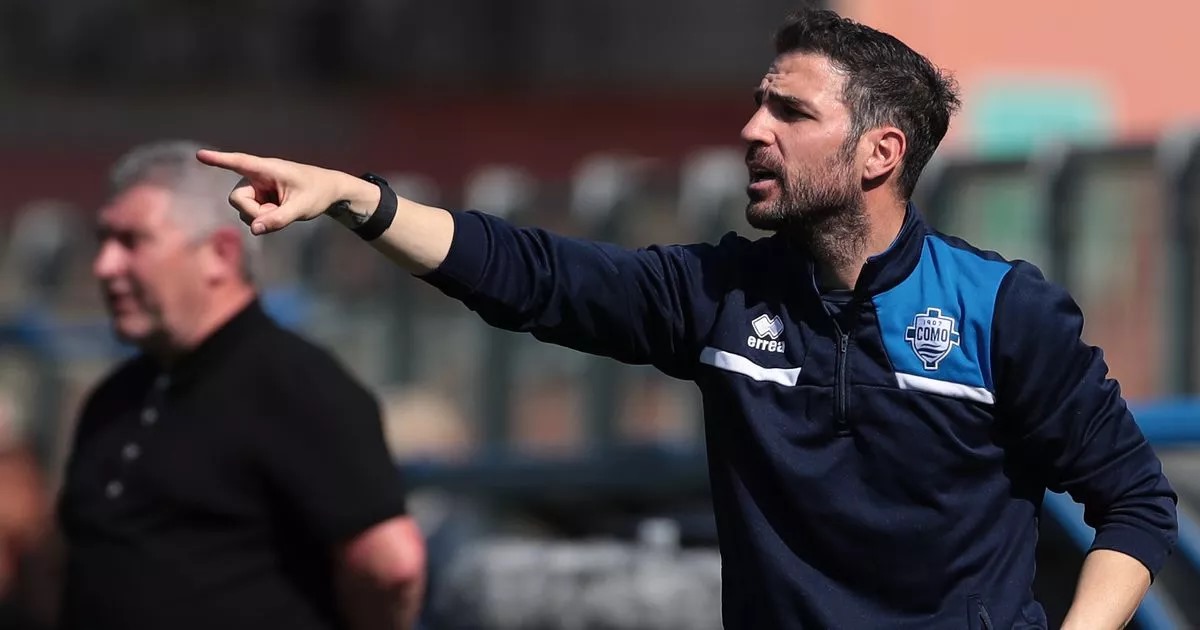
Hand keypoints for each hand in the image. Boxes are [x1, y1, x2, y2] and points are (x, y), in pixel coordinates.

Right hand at [196, 150, 380, 234]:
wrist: (329, 191)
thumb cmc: (317, 193)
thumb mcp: (301, 208)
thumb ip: (278, 219)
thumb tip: (255, 230)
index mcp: (268, 169)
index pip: (239, 162)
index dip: (219, 160)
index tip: (200, 155)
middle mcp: (257, 176)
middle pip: (238, 199)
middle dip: (253, 213)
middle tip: (277, 215)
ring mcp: (257, 188)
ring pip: (244, 209)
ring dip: (261, 217)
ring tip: (283, 211)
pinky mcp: (259, 198)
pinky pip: (251, 214)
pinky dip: (263, 219)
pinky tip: (279, 213)